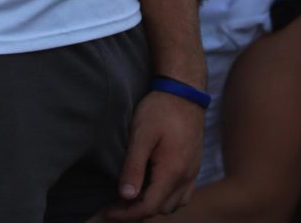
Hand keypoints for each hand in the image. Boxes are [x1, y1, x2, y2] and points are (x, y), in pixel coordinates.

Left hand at [104, 91, 203, 218]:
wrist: (185, 91)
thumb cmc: (161, 109)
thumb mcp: (142, 134)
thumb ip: (134, 166)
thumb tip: (125, 196)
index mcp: (173, 172)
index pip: (148, 207)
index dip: (126, 214)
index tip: (107, 211)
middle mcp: (186, 177)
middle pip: (161, 209)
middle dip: (137, 211)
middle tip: (115, 203)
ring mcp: (192, 172)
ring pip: (173, 204)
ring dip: (153, 205)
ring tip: (131, 196)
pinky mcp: (194, 165)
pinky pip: (182, 194)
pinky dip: (166, 197)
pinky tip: (153, 187)